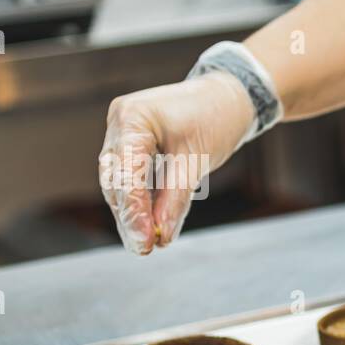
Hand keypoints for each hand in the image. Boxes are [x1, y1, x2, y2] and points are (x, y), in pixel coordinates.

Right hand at [98, 73, 254, 254]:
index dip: (134, 210)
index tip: (144, 241)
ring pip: (119, 182)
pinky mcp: (133, 144)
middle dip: (129, 216)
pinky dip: (140, 200)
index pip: (126, 172)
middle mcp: (120, 123)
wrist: (228, 96)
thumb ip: (176, 197)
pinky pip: (131, 177)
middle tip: (143, 248)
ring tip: (145, 244)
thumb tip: (161, 235)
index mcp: (132, 118)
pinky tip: (149, 226)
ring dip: (132, 213)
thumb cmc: (216, 118)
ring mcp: (122, 132)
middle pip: (116, 179)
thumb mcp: (197, 160)